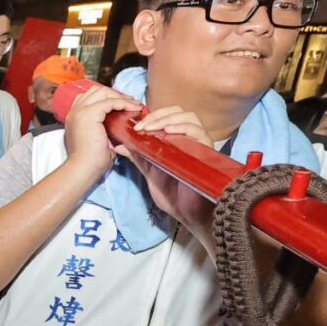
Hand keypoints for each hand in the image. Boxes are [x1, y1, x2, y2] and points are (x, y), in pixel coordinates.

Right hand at [62, 82, 144, 178]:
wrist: (82, 169)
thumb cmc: (91, 162)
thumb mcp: (98, 142)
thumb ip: (106, 132)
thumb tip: (121, 131)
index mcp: (74, 117)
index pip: (90, 97)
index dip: (107, 98)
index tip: (122, 104)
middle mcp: (75, 111)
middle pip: (96, 90)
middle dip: (115, 94)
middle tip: (130, 102)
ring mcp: (81, 111)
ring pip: (103, 92)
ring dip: (120, 96)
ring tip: (134, 104)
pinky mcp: (90, 114)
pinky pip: (110, 102)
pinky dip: (124, 103)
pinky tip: (134, 108)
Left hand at [125, 107, 215, 241]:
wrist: (185, 213)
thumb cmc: (171, 195)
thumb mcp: (149, 171)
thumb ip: (138, 156)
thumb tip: (119, 144)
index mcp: (177, 140)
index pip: (169, 116)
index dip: (152, 116)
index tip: (135, 126)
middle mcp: (190, 139)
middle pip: (179, 112)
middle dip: (158, 115)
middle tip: (141, 126)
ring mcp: (200, 144)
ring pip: (190, 118)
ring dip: (167, 120)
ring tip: (151, 129)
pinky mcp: (207, 152)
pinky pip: (200, 132)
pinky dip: (183, 128)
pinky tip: (168, 132)